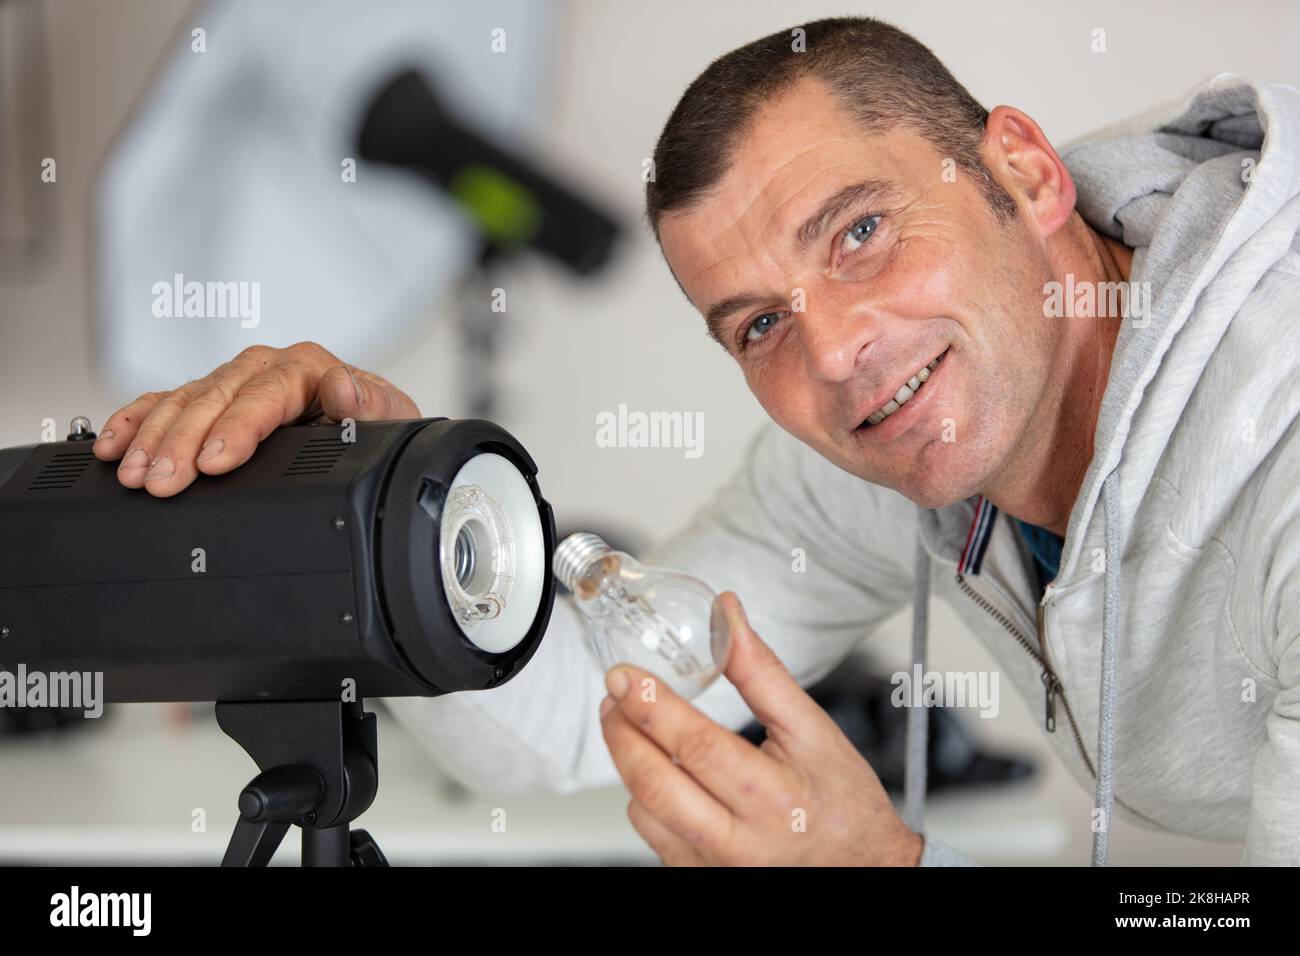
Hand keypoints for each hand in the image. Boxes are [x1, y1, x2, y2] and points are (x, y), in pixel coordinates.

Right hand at [92, 341, 419, 496]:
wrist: (374, 427)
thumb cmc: (378, 423)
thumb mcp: (388, 418)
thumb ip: (368, 404)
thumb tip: (342, 386)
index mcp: (306, 368)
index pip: (264, 395)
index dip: (235, 428)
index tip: (213, 461)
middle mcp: (265, 369)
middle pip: (214, 399)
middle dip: (181, 441)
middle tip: (159, 481)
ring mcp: (234, 383)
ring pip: (184, 402)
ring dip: (153, 438)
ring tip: (131, 474)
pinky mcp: (212, 401)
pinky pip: (166, 404)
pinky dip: (137, 422)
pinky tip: (115, 445)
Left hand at [600, 591, 922, 865]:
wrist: (863, 870)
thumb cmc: (841, 802)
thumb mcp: (812, 728)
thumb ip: (761, 671)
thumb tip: (724, 614)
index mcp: (774, 798)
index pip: (697, 745)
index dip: (652, 705)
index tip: (624, 675)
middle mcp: (739, 842)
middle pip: (655, 782)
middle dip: (622, 731)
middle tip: (614, 695)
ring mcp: (713, 867)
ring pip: (644, 810)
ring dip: (630, 762)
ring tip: (634, 726)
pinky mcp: (697, 878)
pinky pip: (651, 835)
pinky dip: (646, 797)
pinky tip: (663, 771)